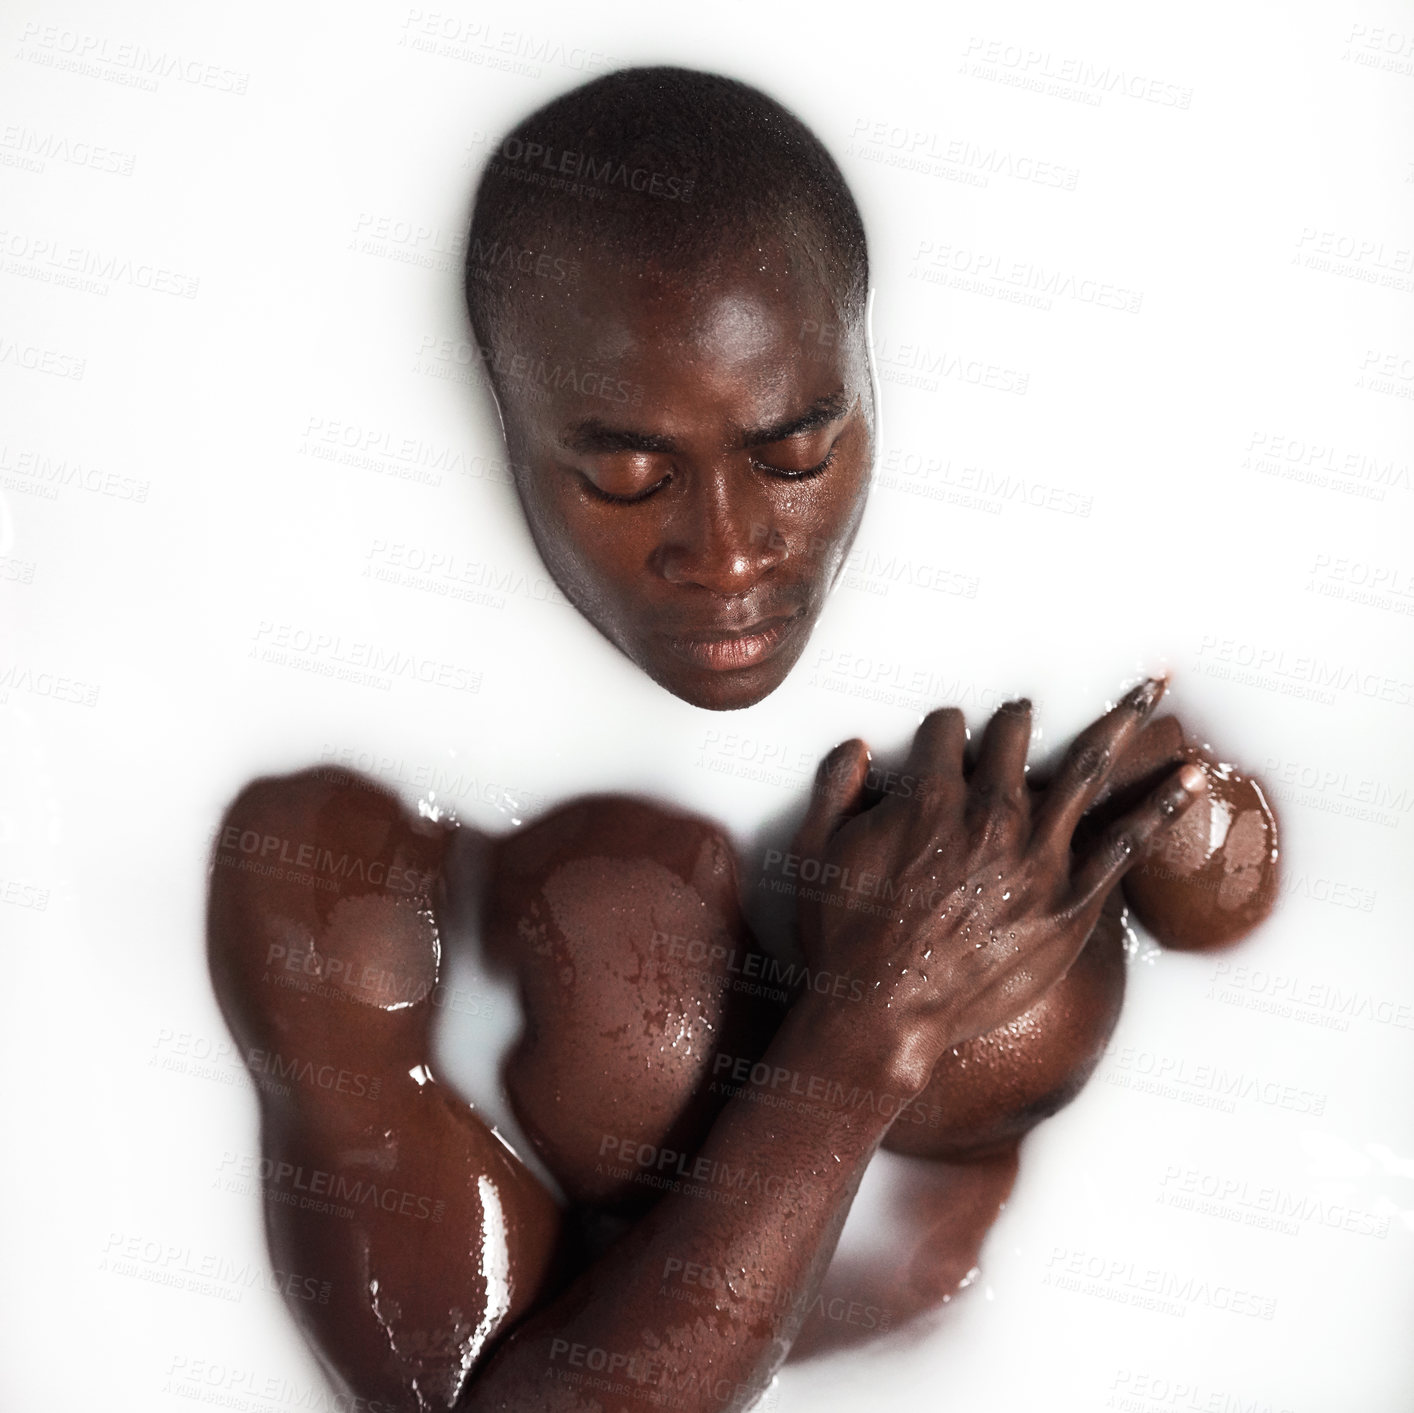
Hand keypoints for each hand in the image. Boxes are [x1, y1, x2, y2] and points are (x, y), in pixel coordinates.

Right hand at [790, 680, 1205, 1089]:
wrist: (883, 1017)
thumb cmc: (843, 939)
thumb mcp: (815, 851)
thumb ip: (834, 788)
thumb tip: (856, 748)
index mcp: (929, 798)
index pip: (947, 731)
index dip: (942, 735)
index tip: (943, 743)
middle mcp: (990, 815)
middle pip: (1013, 738)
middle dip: (1015, 721)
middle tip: (1023, 715)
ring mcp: (1037, 856)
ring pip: (1085, 767)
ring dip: (1120, 721)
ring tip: (1150, 690)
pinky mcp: (1070, 901)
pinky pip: (1127, 842)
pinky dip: (1162, 805)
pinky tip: (1191, 775)